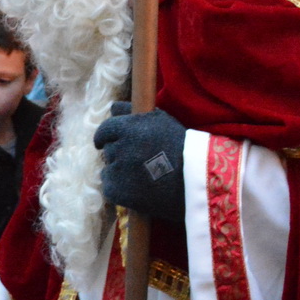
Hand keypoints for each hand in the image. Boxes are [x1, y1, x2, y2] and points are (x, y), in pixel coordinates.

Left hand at [94, 104, 187, 224]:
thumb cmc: (181, 147)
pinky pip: (109, 186)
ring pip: (108, 168)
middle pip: (109, 150)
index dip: (104, 136)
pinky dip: (119, 188)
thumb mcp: (160, 121)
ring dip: (119, 170)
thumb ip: (132, 111)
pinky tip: (137, 188)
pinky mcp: (118, 191)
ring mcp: (118, 171)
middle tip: (139, 161)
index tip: (103, 142)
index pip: (105, 130)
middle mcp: (121, 148)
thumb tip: (112, 107)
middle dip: (119, 153)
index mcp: (130, 128)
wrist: (196, 182)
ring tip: (142, 175)